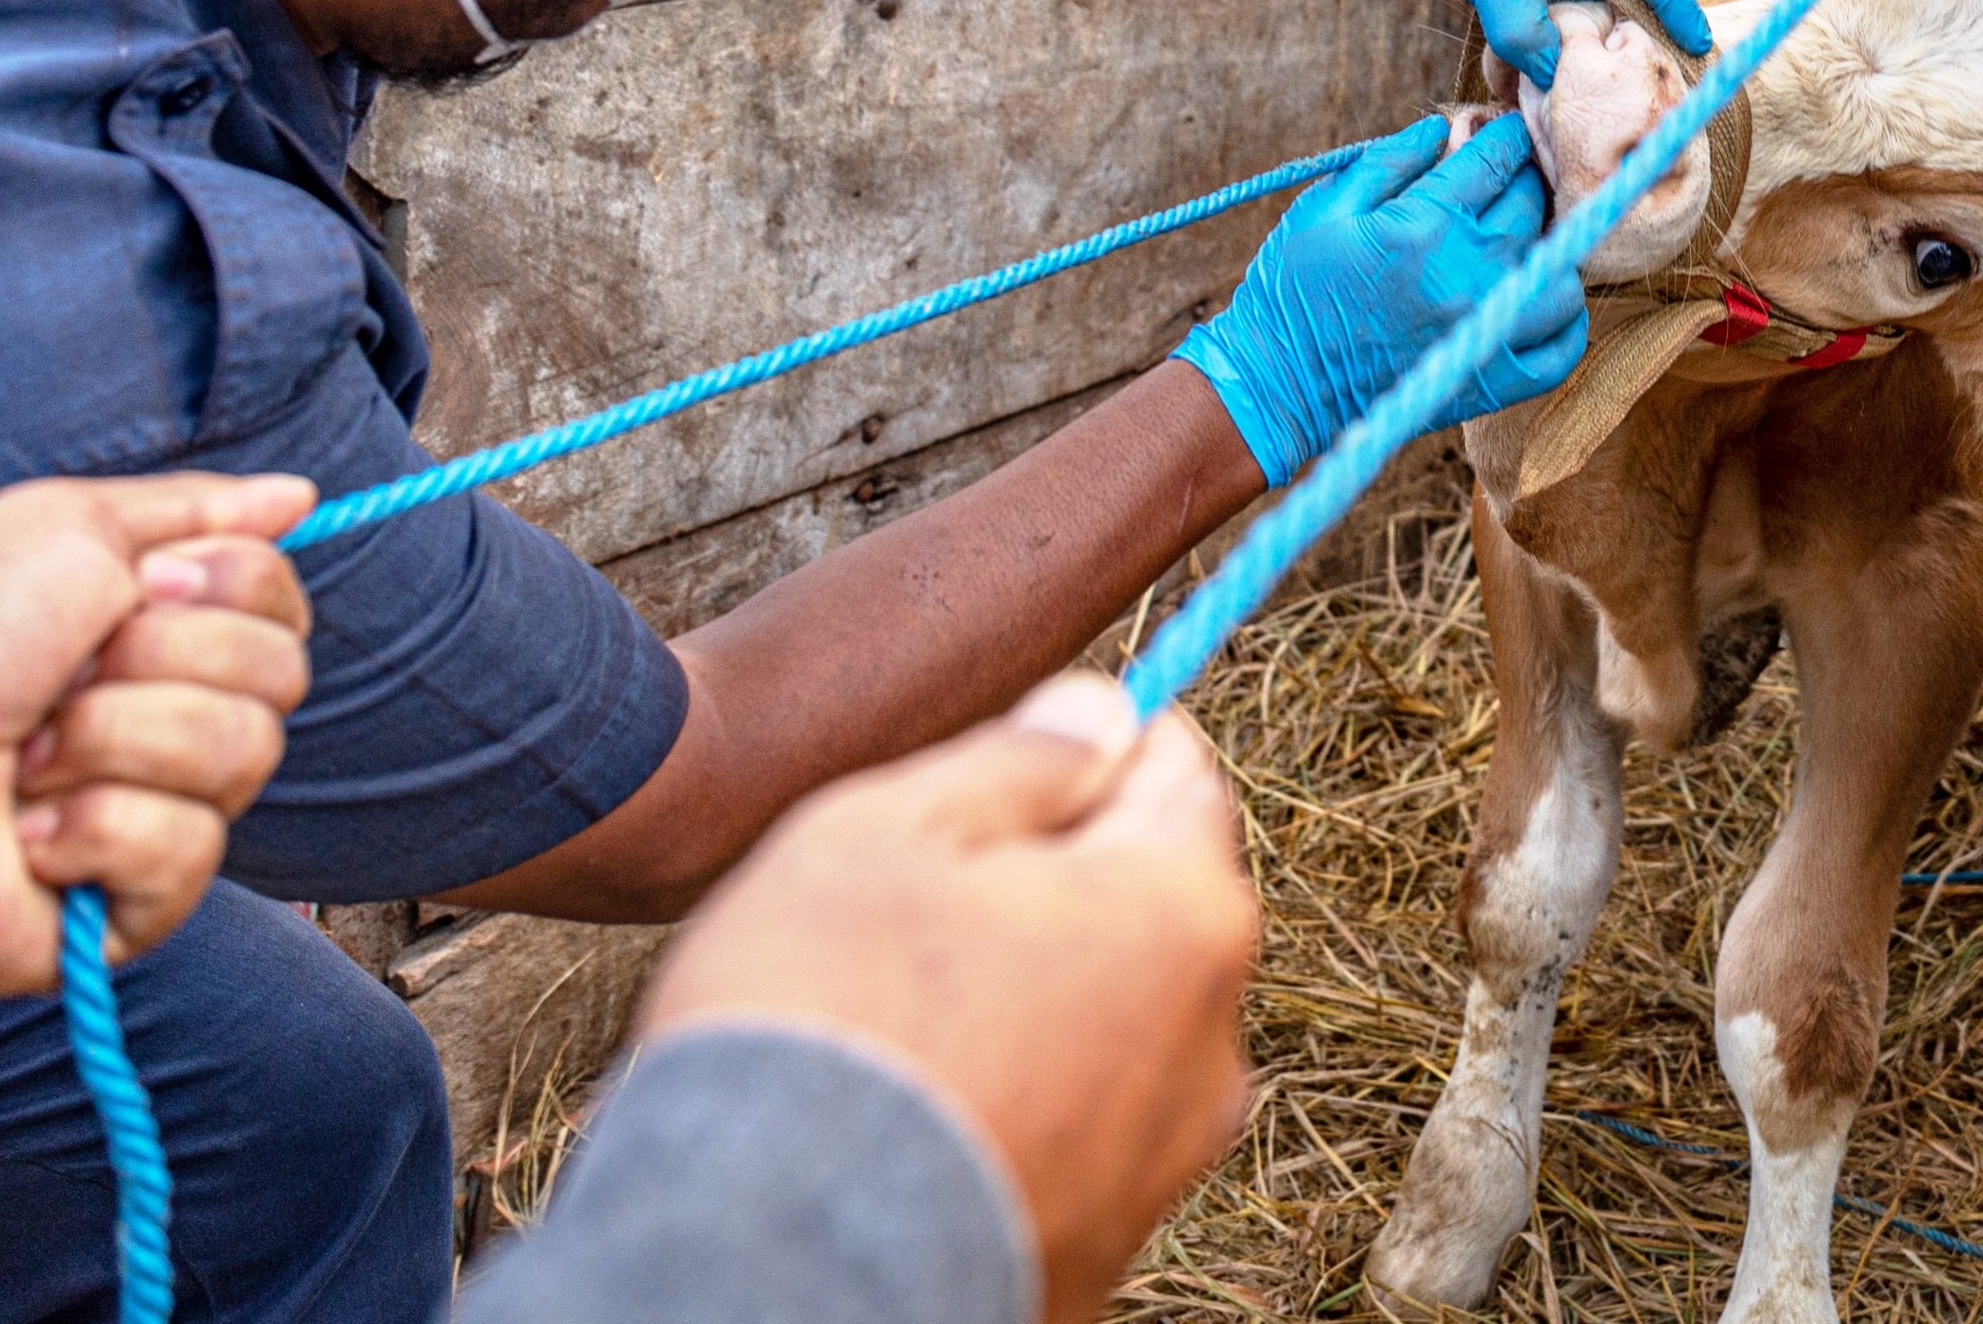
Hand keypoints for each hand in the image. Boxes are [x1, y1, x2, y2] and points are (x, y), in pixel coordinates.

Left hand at [0, 472, 315, 993]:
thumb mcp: (67, 529)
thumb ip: (195, 510)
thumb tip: (301, 495)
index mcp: (160, 639)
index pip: (283, 611)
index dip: (230, 588)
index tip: (139, 587)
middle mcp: (169, 725)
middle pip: (280, 678)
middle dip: (165, 661)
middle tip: (63, 678)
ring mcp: (156, 817)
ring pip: (242, 758)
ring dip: (118, 741)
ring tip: (26, 760)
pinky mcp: (131, 904)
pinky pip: (189, 852)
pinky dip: (95, 829)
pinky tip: (24, 834)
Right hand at [637, 676, 1257, 1323]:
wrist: (771, 1270)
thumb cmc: (822, 1021)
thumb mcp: (892, 828)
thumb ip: (1020, 760)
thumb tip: (1101, 714)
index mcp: (1184, 913)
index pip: (1179, 773)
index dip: (1092, 752)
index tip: (1012, 763)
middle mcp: (1210, 1044)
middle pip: (1148, 908)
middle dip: (1055, 886)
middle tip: (914, 904)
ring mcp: (1163, 1165)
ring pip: (1108, 1027)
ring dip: (1031, 1002)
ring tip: (894, 1025)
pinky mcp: (1102, 1255)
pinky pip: (1068, 1136)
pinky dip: (1010, 1107)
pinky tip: (908, 1117)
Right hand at [1175, 114, 1588, 481]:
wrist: (1279, 384)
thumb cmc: (1294, 289)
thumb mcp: (1326, 207)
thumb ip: (1390, 161)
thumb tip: (1444, 128)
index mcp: (1421, 227)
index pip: (1496, 159)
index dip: (1507, 135)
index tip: (1506, 131)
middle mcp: (1464, 277)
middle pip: (1532, 205)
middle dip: (1525, 178)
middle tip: (1510, 177)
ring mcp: (1484, 331)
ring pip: (1561, 272)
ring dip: (1551, 247)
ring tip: (1524, 240)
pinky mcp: (1492, 381)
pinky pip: (1562, 349)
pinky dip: (1565, 321)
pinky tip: (1540, 298)